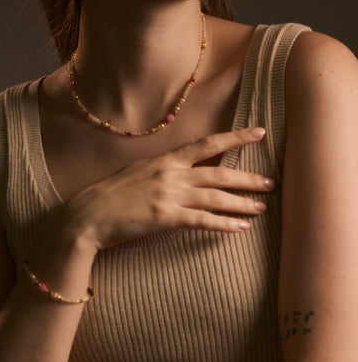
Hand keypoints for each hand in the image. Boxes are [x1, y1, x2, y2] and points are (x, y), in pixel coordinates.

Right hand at [63, 127, 273, 250]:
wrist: (89, 215)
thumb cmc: (112, 195)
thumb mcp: (139, 172)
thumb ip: (164, 170)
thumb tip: (185, 172)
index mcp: (165, 160)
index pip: (207, 144)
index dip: (235, 137)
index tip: (259, 133)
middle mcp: (171, 173)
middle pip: (219, 172)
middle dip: (248, 178)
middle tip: (271, 184)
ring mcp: (169, 195)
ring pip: (215, 197)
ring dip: (242, 203)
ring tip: (261, 208)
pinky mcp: (165, 218)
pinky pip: (202, 220)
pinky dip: (224, 224)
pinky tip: (240, 228)